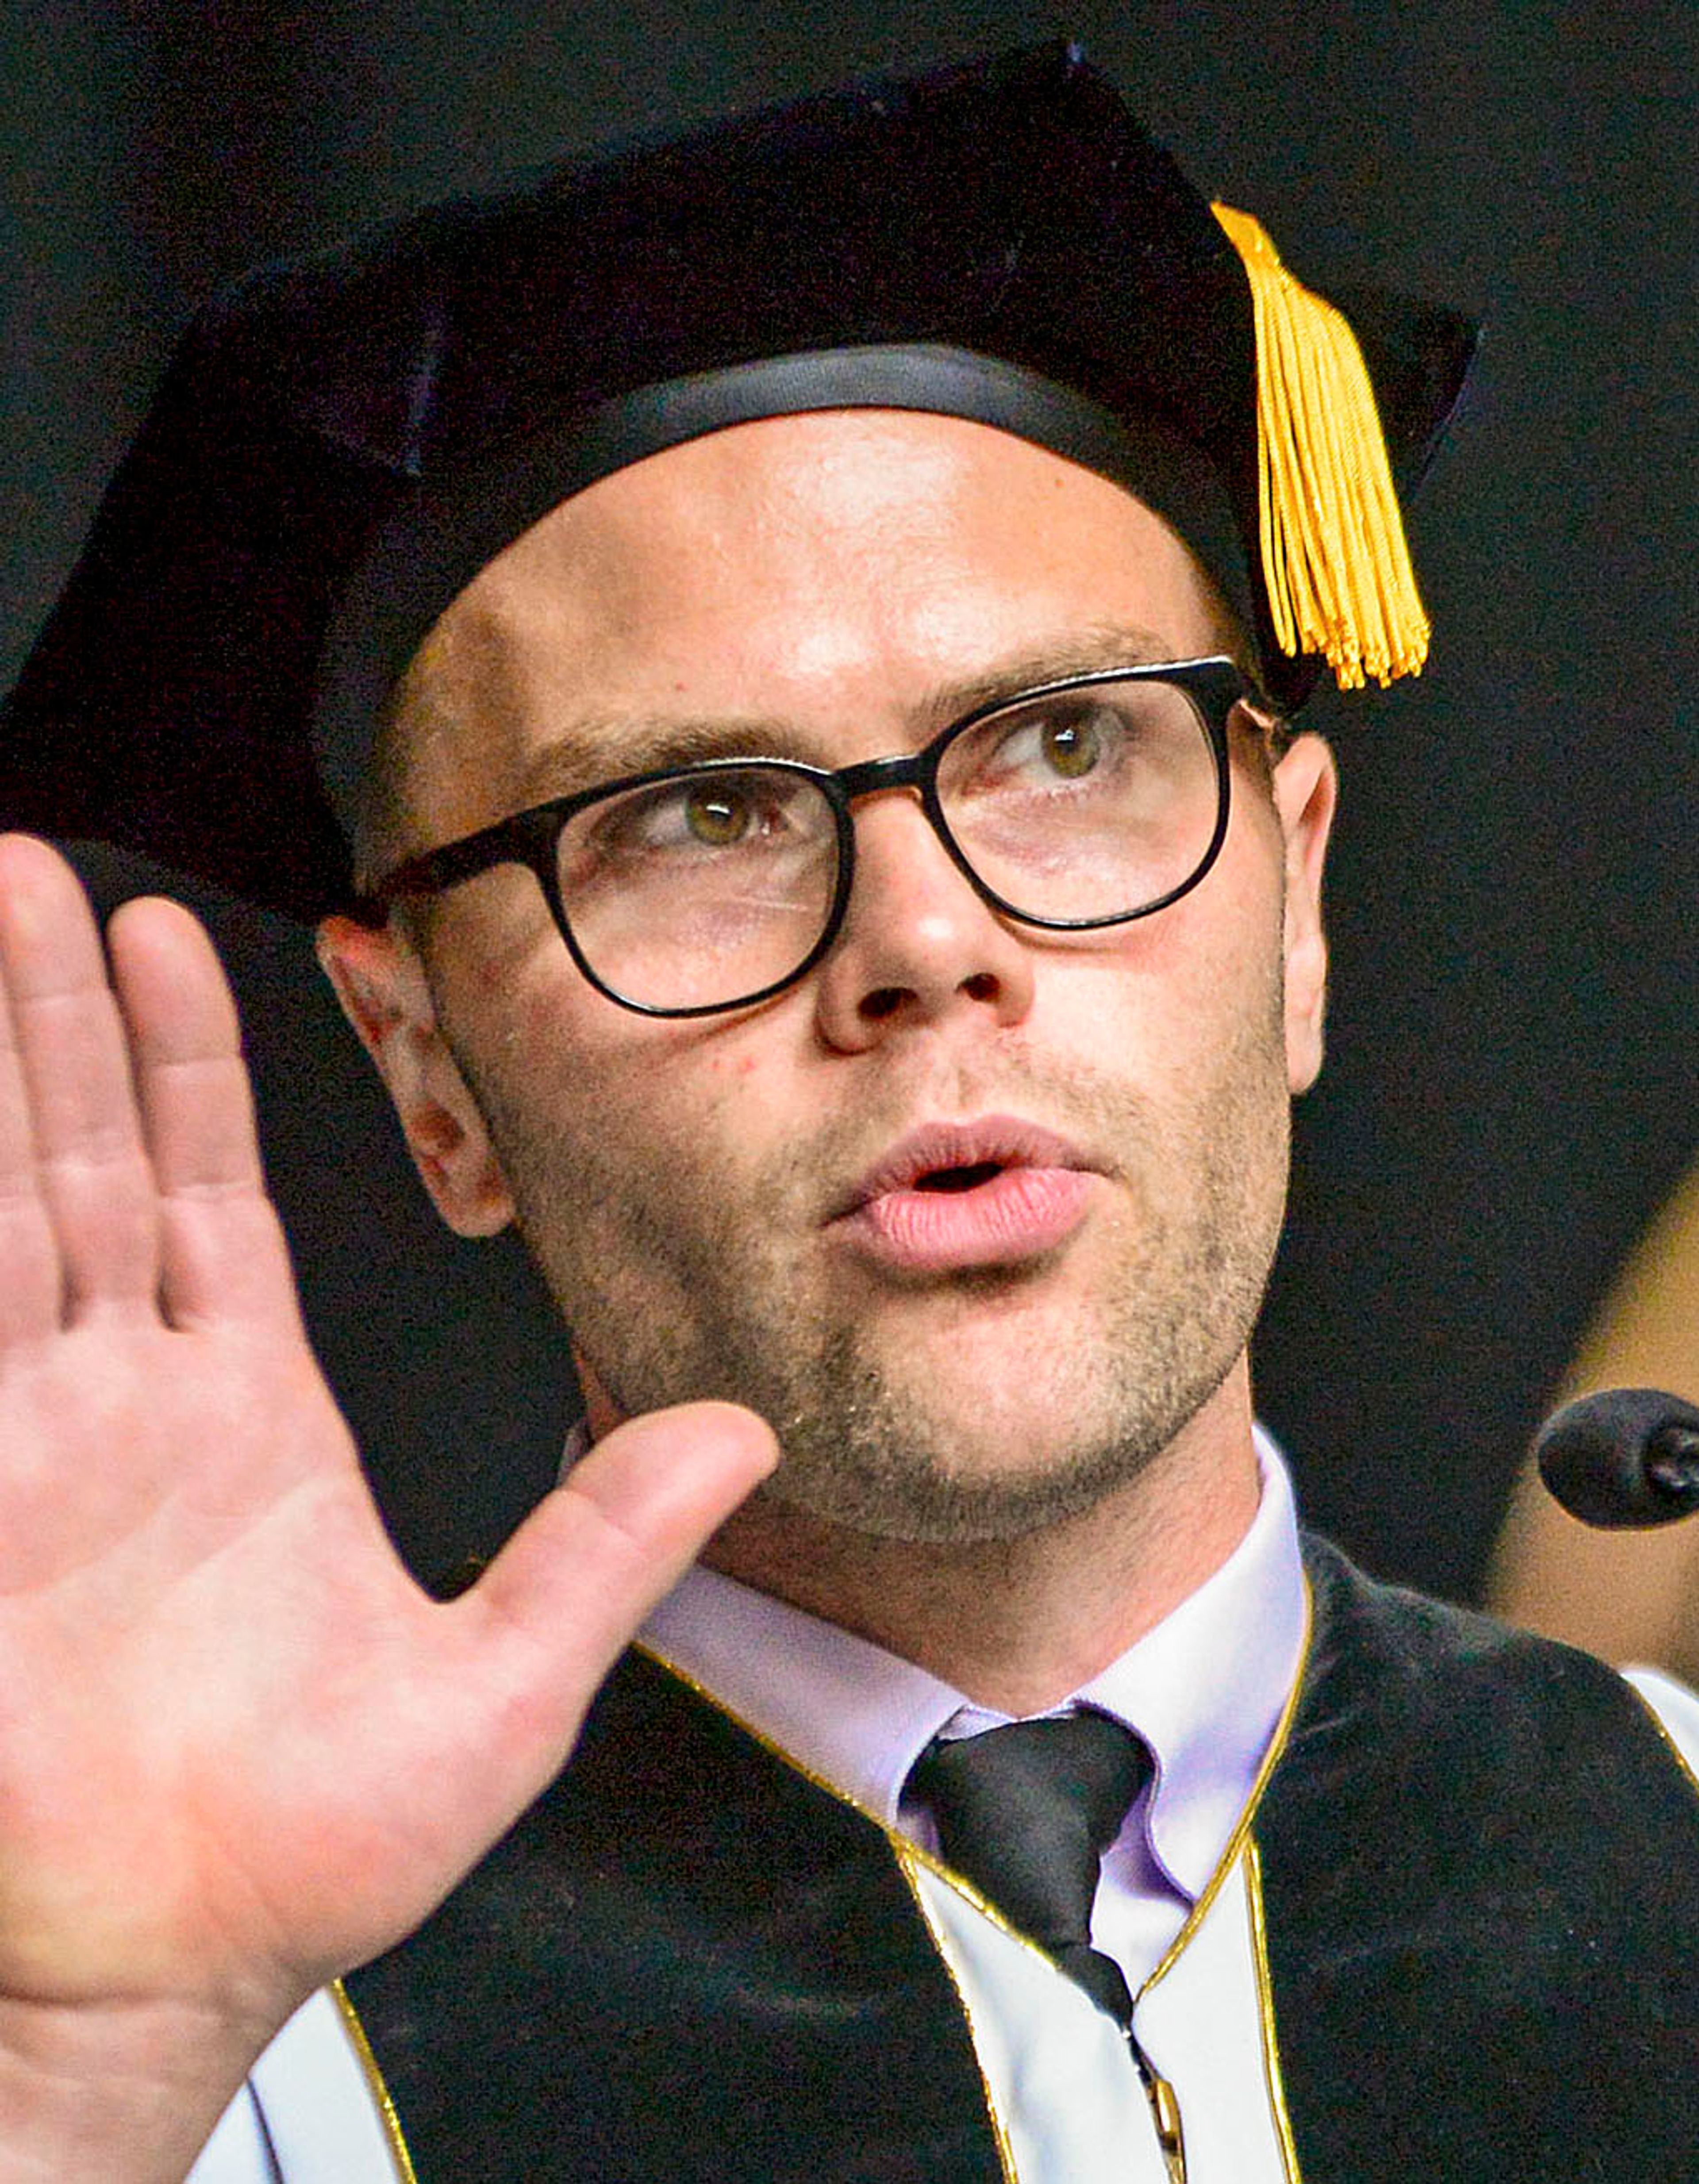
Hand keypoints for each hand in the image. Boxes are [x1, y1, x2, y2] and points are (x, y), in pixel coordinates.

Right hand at [0, 837, 775, 2176]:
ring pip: (19, 1192)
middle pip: (96, 1157)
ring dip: (9, 1055)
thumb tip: (737, 1434)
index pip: (208, 1193)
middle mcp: (133, 1399)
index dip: (186, 1064)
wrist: (174, 1961)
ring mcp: (41, 1430)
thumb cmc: (310, 1851)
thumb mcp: (502, 1681)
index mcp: (248, 1416)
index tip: (171, 943)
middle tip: (39, 877)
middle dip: (65, 1014)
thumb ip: (606, 1541)